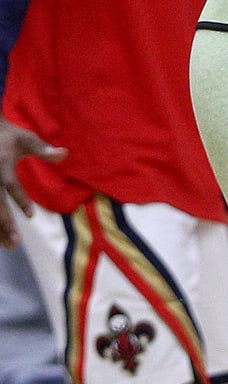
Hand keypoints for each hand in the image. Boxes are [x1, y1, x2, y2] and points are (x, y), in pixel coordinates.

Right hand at [0, 118, 59, 249]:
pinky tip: (1, 239)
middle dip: (4, 223)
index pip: (10, 184)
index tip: (31, 215)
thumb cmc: (9, 136)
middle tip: (16, 242)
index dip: (20, 199)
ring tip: (10, 246)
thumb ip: (44, 150)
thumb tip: (65, 153)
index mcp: (2, 163)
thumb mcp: (26, 139)